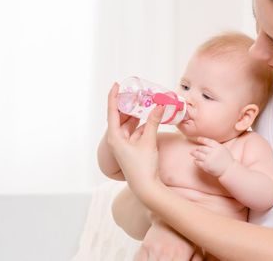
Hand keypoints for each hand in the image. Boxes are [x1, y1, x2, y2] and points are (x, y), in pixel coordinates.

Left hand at [106, 82, 164, 197]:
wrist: (145, 187)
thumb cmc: (142, 167)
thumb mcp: (148, 141)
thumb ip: (153, 121)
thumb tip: (160, 104)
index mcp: (114, 137)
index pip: (112, 112)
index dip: (113, 96)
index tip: (116, 84)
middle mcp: (116, 139)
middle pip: (120, 116)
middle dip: (128, 103)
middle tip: (136, 91)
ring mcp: (124, 143)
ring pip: (129, 123)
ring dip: (136, 113)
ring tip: (144, 100)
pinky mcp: (131, 147)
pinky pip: (135, 130)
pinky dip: (142, 123)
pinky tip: (150, 116)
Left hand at [190, 137, 233, 176]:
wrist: (228, 170)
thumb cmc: (225, 159)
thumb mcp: (222, 149)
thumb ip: (215, 146)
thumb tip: (205, 142)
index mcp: (218, 147)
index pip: (207, 141)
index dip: (202, 139)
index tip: (198, 139)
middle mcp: (213, 152)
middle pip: (201, 148)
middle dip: (197, 148)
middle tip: (196, 149)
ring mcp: (209, 159)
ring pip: (198, 154)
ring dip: (194, 153)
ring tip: (192, 152)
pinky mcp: (206, 166)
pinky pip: (198, 162)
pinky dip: (195, 161)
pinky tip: (195, 160)